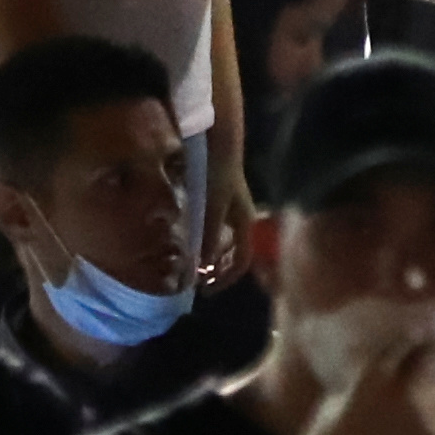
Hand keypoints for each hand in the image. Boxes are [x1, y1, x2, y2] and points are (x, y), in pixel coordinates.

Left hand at [198, 170, 257, 291]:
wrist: (219, 144)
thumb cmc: (217, 176)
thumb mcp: (212, 209)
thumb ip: (208, 237)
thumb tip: (203, 268)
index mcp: (245, 224)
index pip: (241, 262)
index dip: (225, 279)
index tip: (204, 290)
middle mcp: (242, 220)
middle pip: (234, 254)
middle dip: (218, 270)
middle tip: (197, 281)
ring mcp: (233, 210)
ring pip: (225, 242)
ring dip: (211, 257)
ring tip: (191, 264)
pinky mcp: (222, 201)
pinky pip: (216, 229)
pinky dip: (205, 240)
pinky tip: (190, 240)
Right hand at [296, 331, 434, 434]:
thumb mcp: (336, 399)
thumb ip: (364, 379)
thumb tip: (378, 363)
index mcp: (375, 376)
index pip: (406, 342)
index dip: (411, 336)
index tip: (413, 332)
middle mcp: (407, 391)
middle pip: (431, 360)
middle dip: (428, 355)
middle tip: (425, 352)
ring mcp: (427, 418)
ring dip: (432, 386)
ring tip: (419, 389)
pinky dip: (433, 414)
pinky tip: (417, 419)